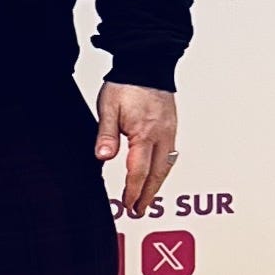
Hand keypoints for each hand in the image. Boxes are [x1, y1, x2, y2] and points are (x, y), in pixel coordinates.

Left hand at [96, 82, 177, 218]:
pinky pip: (170, 155)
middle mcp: (162, 135)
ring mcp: (170, 132)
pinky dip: (163, 170)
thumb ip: (106, 135)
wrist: (148, 64)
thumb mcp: (108, 108)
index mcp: (145, 133)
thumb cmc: (127, 84)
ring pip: (166, 166)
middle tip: (139, 211)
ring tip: (147, 199)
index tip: (128, 204)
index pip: (139, 171)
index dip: (133, 191)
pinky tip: (157, 175)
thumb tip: (103, 158)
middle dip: (148, 196)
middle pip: (157, 174)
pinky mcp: (172, 127)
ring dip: (157, 185)